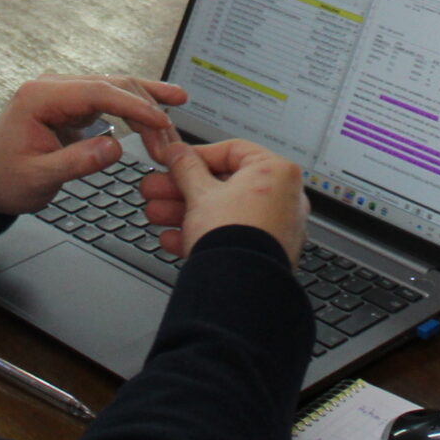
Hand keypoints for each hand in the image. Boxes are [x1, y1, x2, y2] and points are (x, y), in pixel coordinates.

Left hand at [0, 75, 187, 216]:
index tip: (160, 121)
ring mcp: (65, 92)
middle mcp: (54, 86)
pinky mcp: (74, 103)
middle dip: (145, 107)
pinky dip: (135, 106)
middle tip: (169, 136)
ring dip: (145, 103)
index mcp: (40, 97)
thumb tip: (116, 149)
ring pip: (115, 87)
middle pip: (111, 85)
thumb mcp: (38, 177)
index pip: (97, 92)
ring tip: (176, 110)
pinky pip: (110, 98)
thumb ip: (76, 162)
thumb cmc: (4, 176)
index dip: (133, 106)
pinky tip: (159, 105)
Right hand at [138, 137, 307, 263]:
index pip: (232, 151)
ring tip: (156, 216)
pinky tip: (173, 239)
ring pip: (223, 213)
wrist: (240, 288)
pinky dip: (202, 235)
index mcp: (277, 172)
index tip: (174, 161)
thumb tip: (177, 152)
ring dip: (184, 212)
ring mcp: (275, 229)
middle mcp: (283, 199)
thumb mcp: (199, 193)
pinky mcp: (264, 254)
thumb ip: (185, 167)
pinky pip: (230, 236)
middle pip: (223, 185)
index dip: (196, 155)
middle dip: (181, 189)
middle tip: (156, 189)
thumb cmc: (233, 235)